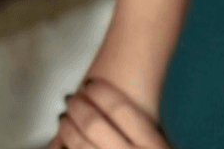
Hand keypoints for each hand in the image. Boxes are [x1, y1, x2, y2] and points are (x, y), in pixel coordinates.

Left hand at [53, 78, 170, 148]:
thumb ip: (151, 134)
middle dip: (78, 107)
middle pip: (94, 124)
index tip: (92, 83)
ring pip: (77, 144)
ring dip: (66, 127)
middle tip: (72, 97)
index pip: (121, 108)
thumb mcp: (164, 148)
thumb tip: (128, 108)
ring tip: (64, 117)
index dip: (101, 93)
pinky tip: (59, 144)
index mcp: (152, 145)